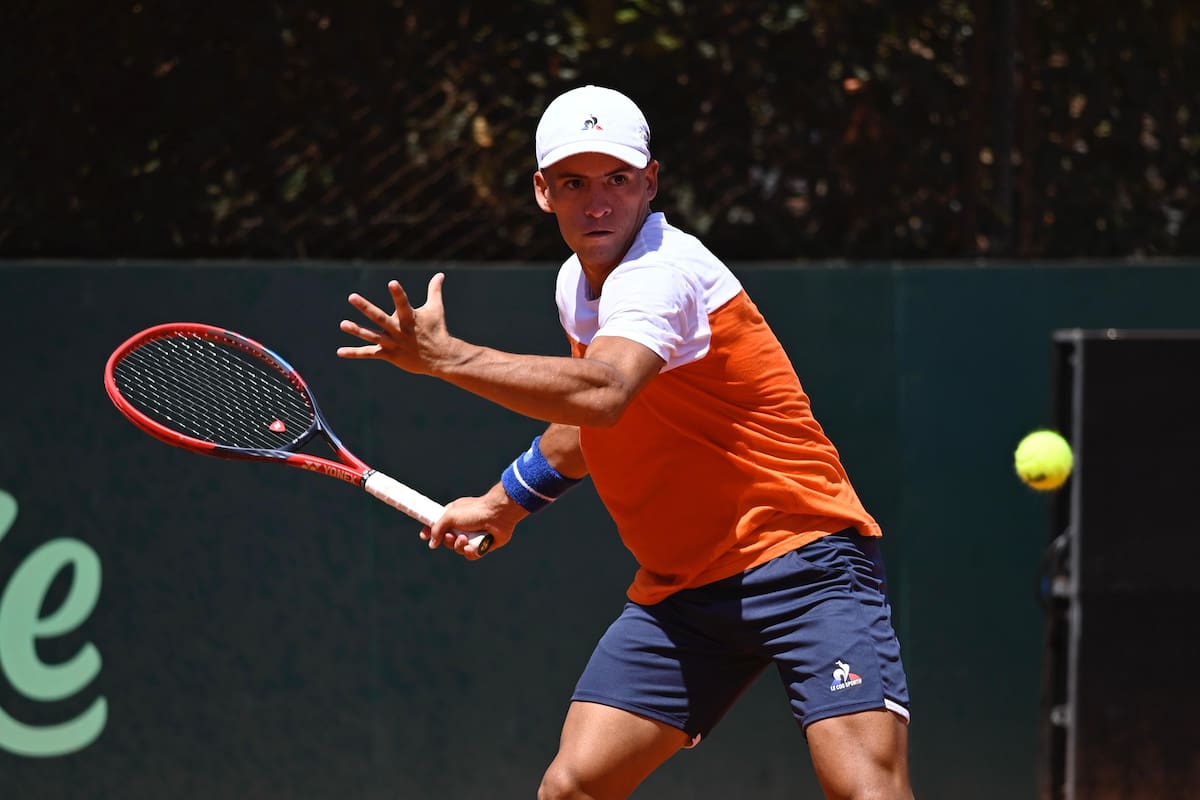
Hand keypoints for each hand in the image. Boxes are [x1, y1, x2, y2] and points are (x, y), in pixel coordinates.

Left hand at [337, 273, 456, 374]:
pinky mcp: (390, 355)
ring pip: (372, 336)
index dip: (398, 294)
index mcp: (410, 318)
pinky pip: (370, 353)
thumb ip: (434, 290)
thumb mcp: (436, 309)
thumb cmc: (437, 330)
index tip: (392, 282)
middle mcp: (400, 330)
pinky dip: (355, 353)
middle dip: (366, 308)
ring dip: (357, 330)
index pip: (403, 304)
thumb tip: (441, 274)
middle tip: (352, 296)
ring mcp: (394, 343)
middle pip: (380, 318)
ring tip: (343, 324)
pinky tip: (340, 351)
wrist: (441, 358)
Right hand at [422, 484, 528, 559]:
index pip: (438, 525)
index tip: (424, 536)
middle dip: (447, 540)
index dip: (430, 531)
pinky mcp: (482, 545)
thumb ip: (437, 529)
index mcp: (454, 515)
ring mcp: (472, 536)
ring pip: (458, 549)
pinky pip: (470, 555)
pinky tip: (471, 547)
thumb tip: (431, 543)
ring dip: (459, 545)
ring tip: (465, 538)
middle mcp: (463, 526)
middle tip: (452, 535)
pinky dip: (469, 552)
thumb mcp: (450, 516)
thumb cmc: (474, 511)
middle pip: (447, 540)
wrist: (498, 515)